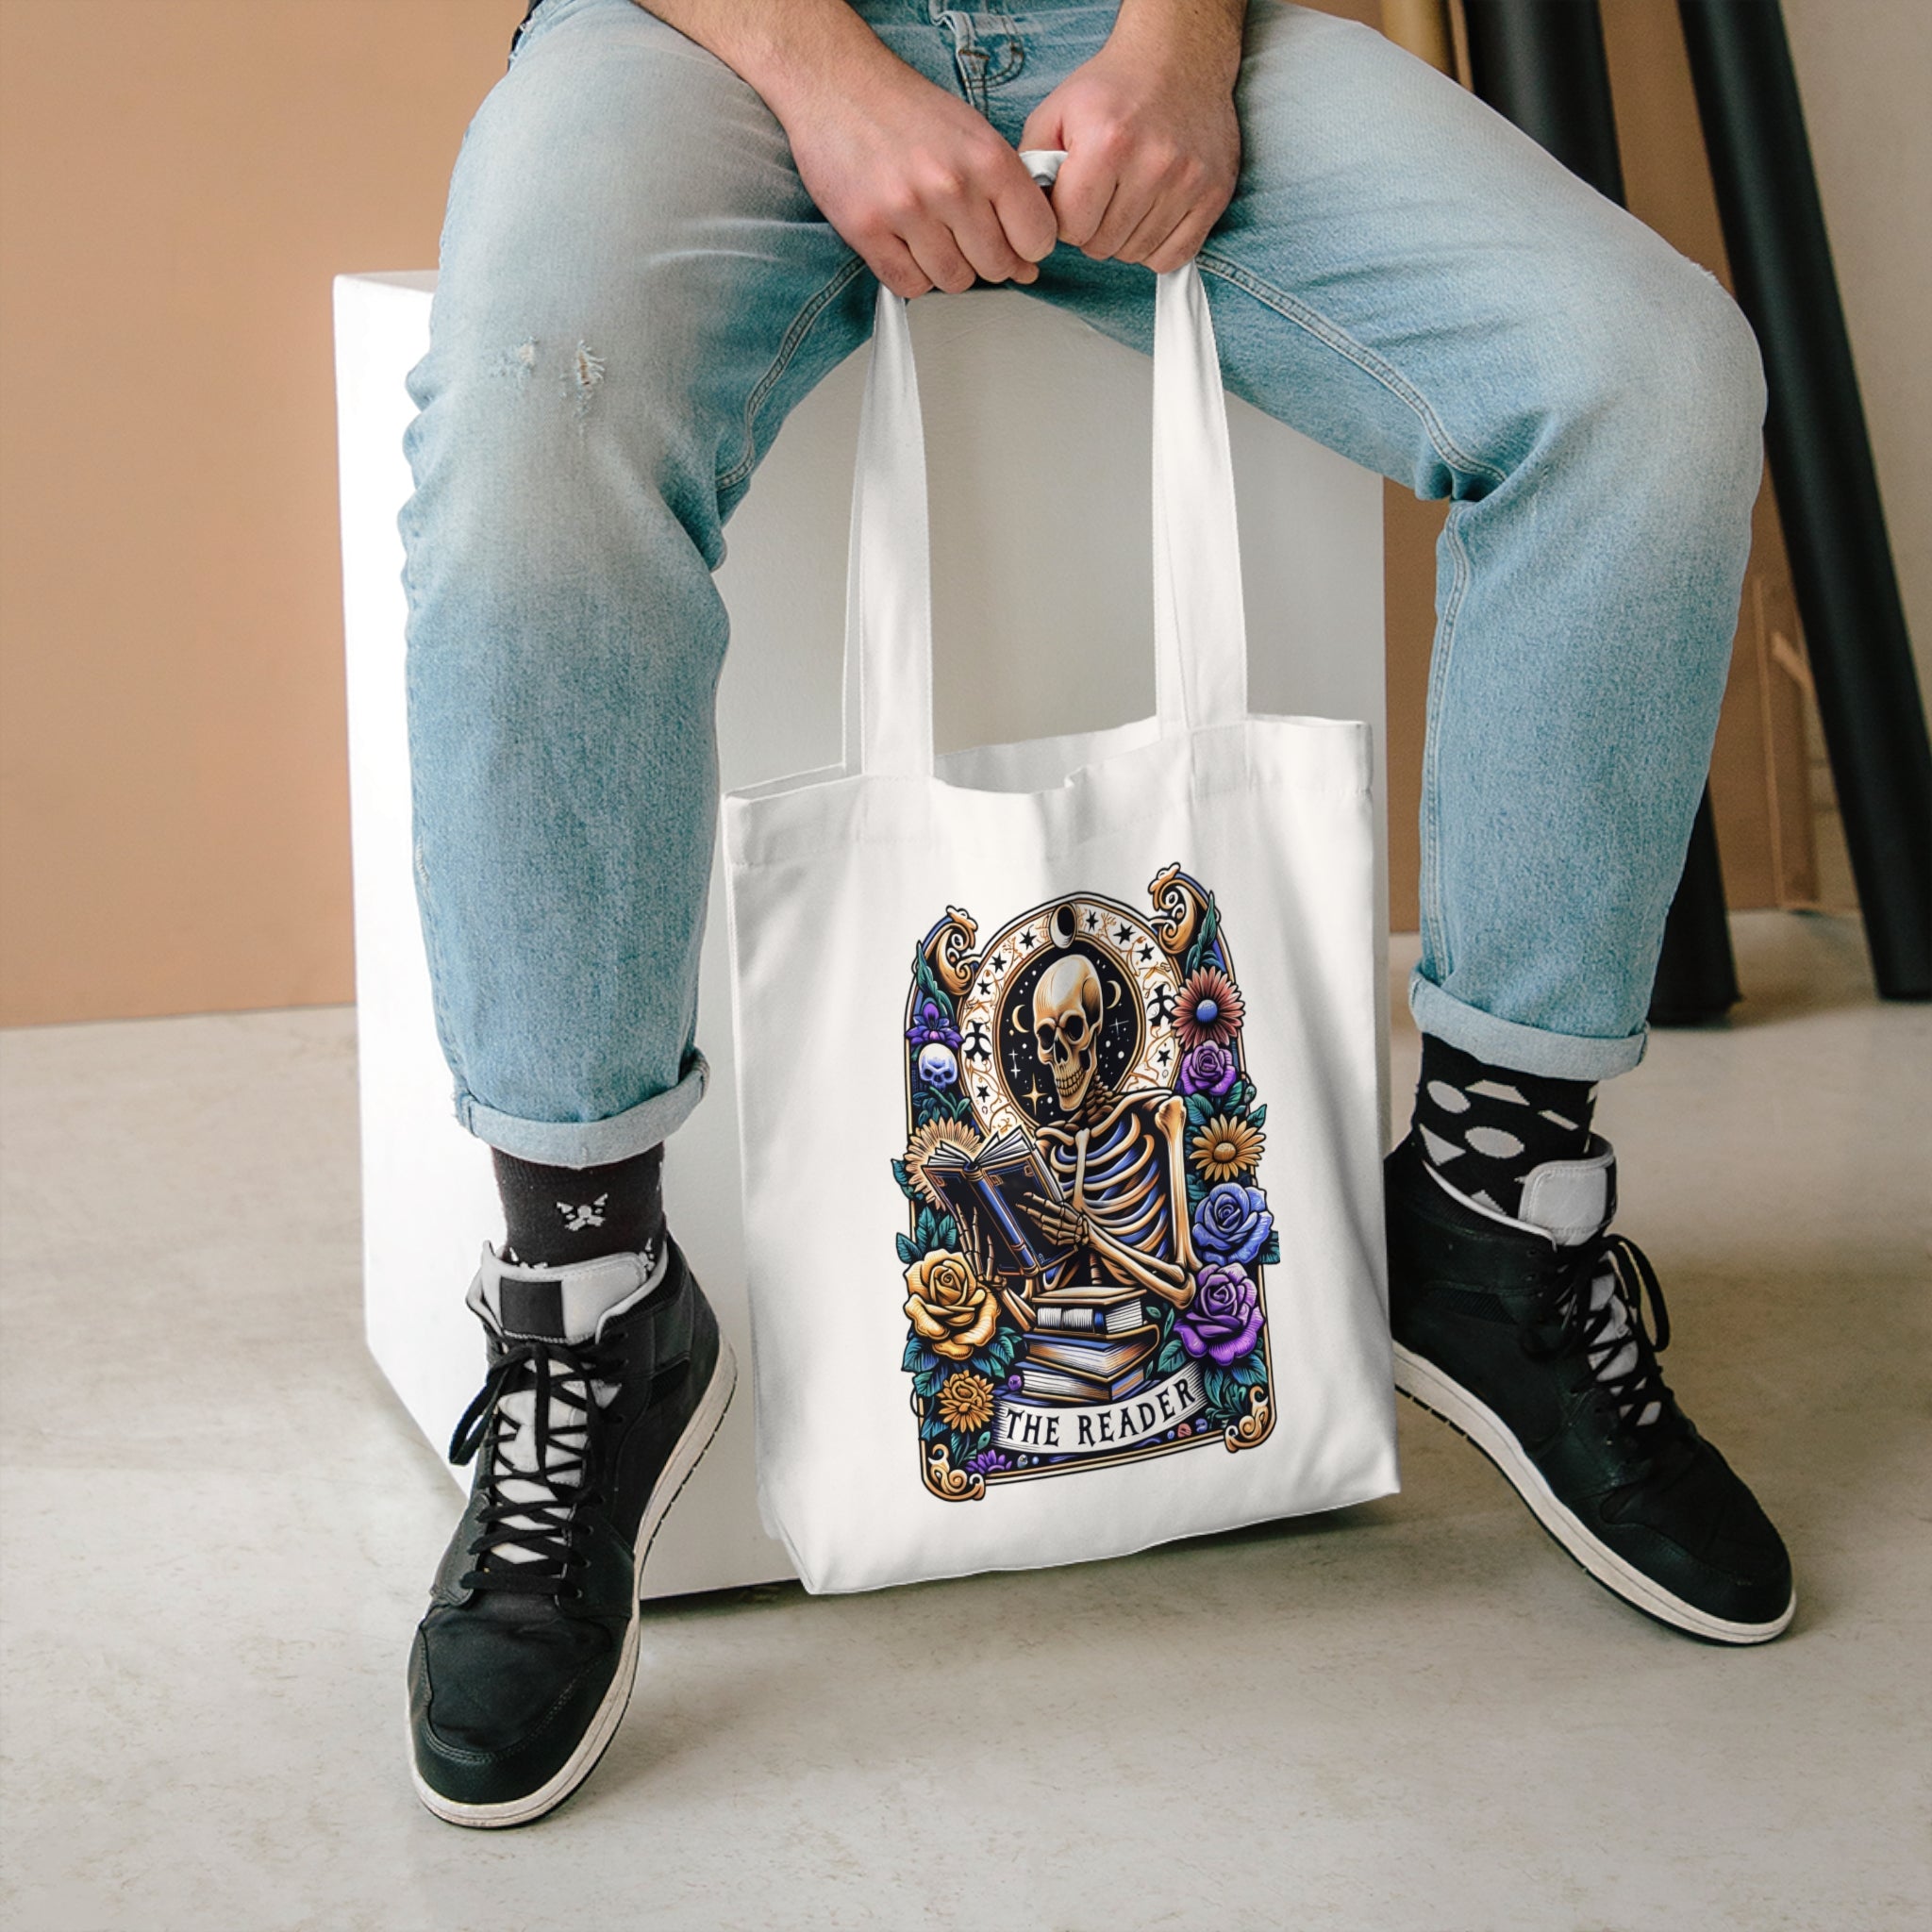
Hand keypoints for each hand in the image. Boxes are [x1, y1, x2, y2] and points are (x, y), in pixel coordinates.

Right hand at [776, 45, 1057, 296]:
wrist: (838, 86)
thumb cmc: (905, 110)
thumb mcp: (974, 133)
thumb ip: (1006, 191)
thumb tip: (1027, 256)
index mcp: (987, 158)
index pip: (1034, 236)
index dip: (1028, 248)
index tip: (1017, 246)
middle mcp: (951, 186)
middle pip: (995, 266)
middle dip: (987, 261)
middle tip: (968, 240)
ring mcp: (908, 211)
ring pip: (953, 281)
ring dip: (947, 269)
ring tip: (932, 237)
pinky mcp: (867, 230)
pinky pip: (909, 285)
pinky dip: (912, 275)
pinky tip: (906, 247)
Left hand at [1020, 0, 1243, 270]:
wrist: (1178, 59)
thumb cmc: (1113, 90)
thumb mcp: (1055, 113)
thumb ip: (1031, 166)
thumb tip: (1026, 217)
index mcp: (1107, 144)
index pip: (1070, 228)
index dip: (1063, 219)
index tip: (1072, 198)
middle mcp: (1152, 164)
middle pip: (1102, 246)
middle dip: (1093, 229)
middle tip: (1100, 197)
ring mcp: (1188, 181)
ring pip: (1136, 254)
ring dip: (1124, 238)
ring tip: (1126, 200)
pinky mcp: (1213, 194)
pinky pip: (1173, 256)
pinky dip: (1156, 247)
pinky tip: (1151, 217)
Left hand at [1025, 1199, 1089, 1248]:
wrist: (1090, 1237)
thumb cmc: (1082, 1220)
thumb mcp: (1076, 1209)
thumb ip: (1064, 1206)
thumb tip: (1049, 1200)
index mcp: (1071, 1214)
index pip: (1051, 1206)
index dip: (1038, 1201)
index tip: (1028, 1195)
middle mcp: (1067, 1225)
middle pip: (1046, 1218)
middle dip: (1033, 1212)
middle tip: (1022, 1207)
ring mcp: (1065, 1235)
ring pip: (1046, 1228)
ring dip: (1036, 1222)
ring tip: (1028, 1214)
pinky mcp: (1063, 1242)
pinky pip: (1050, 1238)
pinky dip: (1044, 1232)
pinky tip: (1039, 1227)